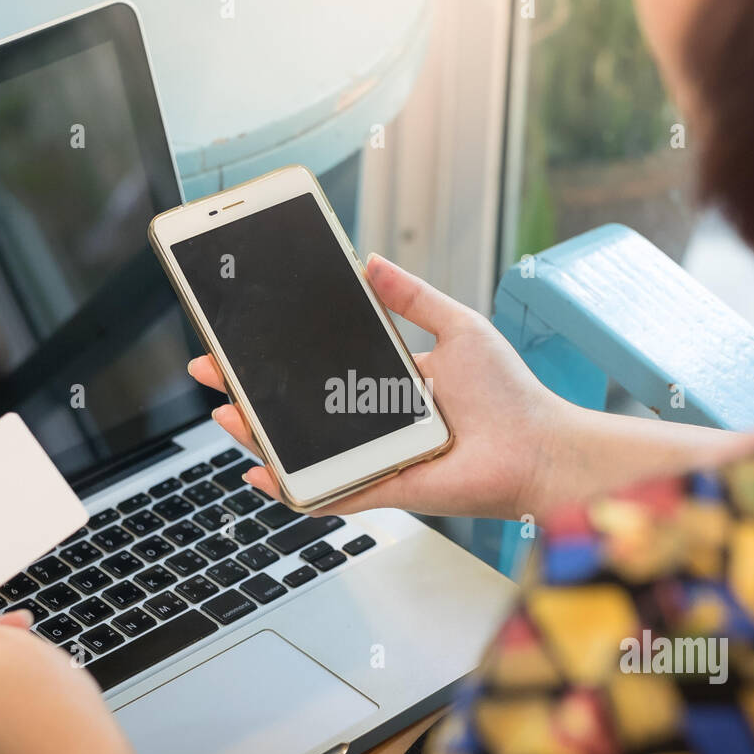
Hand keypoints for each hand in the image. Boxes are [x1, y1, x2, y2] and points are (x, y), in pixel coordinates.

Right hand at [188, 253, 568, 520]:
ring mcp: (374, 456)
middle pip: (299, 407)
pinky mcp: (381, 488)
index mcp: (389, 382)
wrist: (539, 447)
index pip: (321, 366)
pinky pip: (327, 492)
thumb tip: (370, 260)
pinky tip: (260, 474)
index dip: (280, 354)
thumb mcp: (457, 327)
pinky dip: (291, 488)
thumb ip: (412, 297)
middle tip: (214, 372)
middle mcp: (375, 421)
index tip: (244, 335)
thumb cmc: (510, 394)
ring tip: (225, 414)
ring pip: (302, 449)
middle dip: (250, 392)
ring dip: (258, 435)